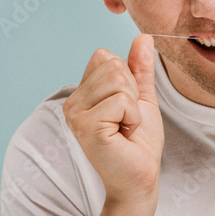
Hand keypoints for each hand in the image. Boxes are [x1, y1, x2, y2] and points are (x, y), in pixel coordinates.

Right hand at [62, 34, 163, 205]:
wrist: (140, 178)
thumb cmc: (139, 143)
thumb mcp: (142, 98)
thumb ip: (139, 68)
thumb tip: (143, 37)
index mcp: (82, 93)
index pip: (104, 56)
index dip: (127, 79)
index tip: (125, 108)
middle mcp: (72, 102)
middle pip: (112, 65)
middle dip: (131, 93)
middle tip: (126, 121)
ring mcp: (76, 114)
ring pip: (118, 80)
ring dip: (133, 107)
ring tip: (124, 128)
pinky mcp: (86, 126)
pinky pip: (121, 101)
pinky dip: (133, 117)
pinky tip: (123, 135)